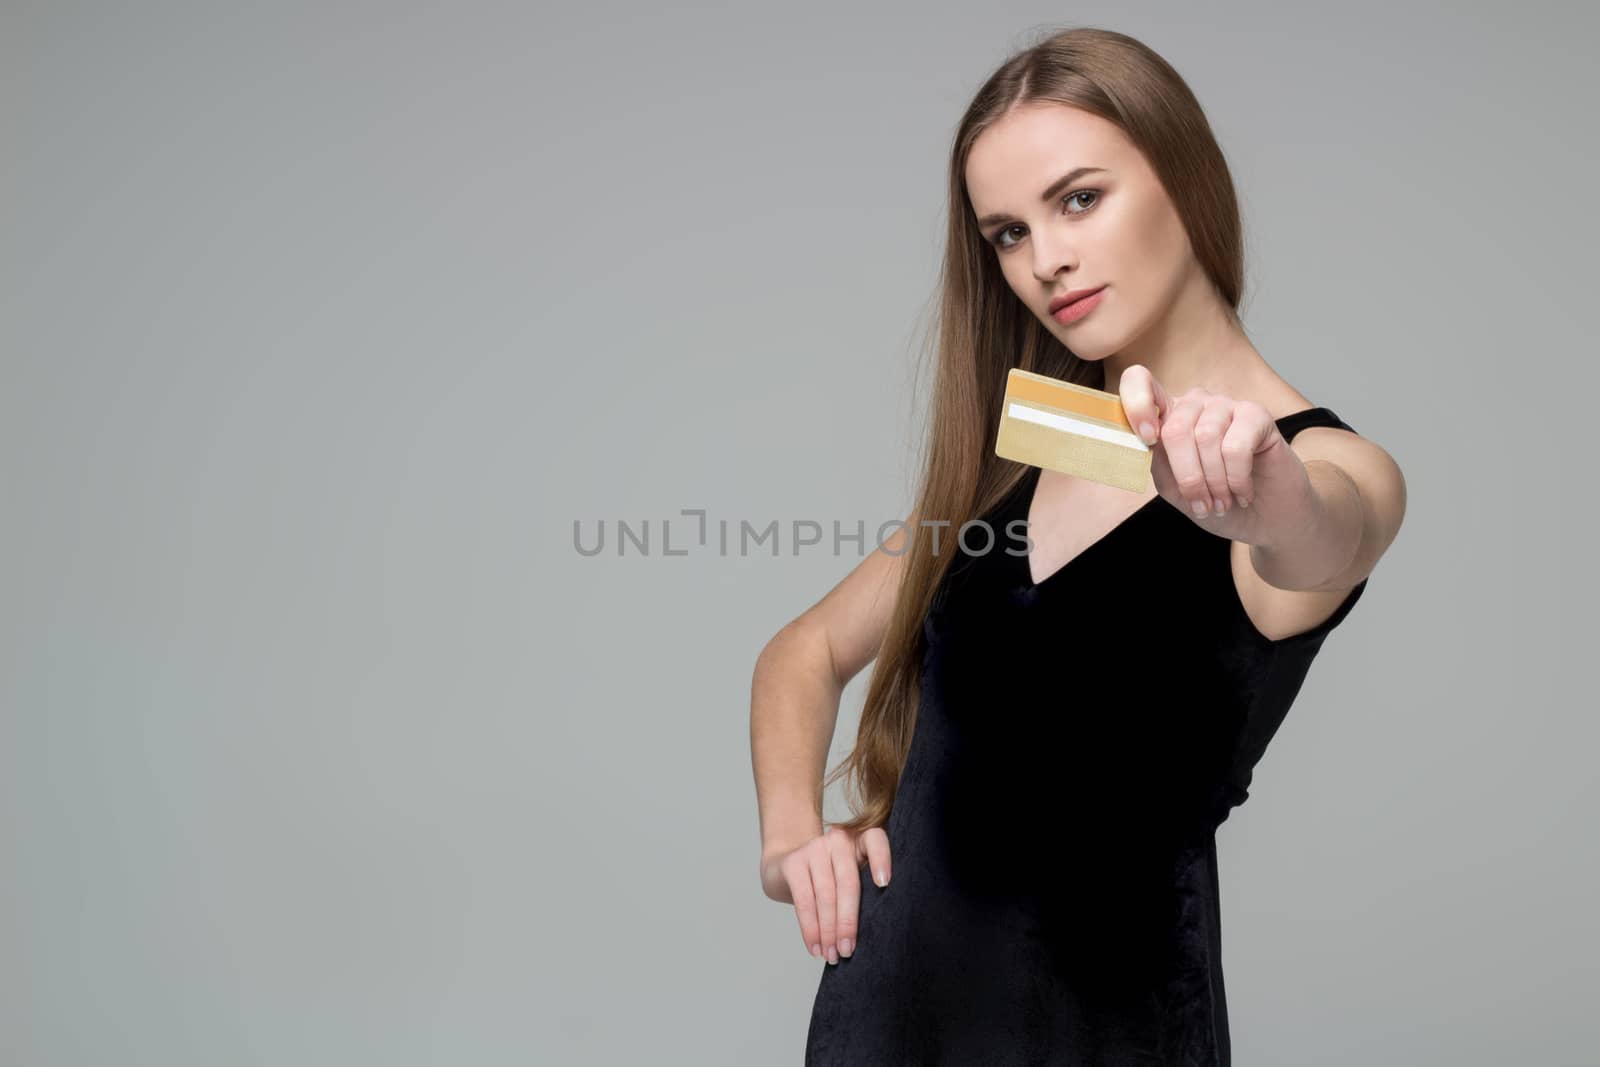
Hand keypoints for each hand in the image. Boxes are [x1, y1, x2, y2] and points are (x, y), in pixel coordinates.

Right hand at [760, 825, 891, 964]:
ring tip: (831, 955)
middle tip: (847, 950)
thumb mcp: (850, 878)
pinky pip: (805, 901)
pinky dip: (810, 928)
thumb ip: (865, 892)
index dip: (881, 859)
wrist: (785, 867)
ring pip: (825, 896)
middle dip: (848, 922)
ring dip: (828, 931)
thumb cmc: (829, 880)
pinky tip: (814, 946)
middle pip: (848, 882)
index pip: (875, 840)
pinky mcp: (793, 863)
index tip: (884, 884)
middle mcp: (837, 840)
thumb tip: (878, 933)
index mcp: (859, 841)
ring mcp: (814, 848)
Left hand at [1116, 364, 1302, 539]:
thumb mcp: (1173, 487)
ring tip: (1222, 503)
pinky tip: (1243, 492)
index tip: (1147, 440)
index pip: (1139, 381)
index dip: (1136, 405)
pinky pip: (1236, 446)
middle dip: (1187, 476)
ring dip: (1213, 482)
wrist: (1261, 518)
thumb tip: (1145, 443)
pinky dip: (1236, 478)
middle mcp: (1195, 403)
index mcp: (1167, 415)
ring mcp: (1225, 406)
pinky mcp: (1256, 415)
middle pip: (1175, 428)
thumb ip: (1156, 462)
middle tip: (1202, 504)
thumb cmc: (1214, 499)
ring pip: (1206, 438)